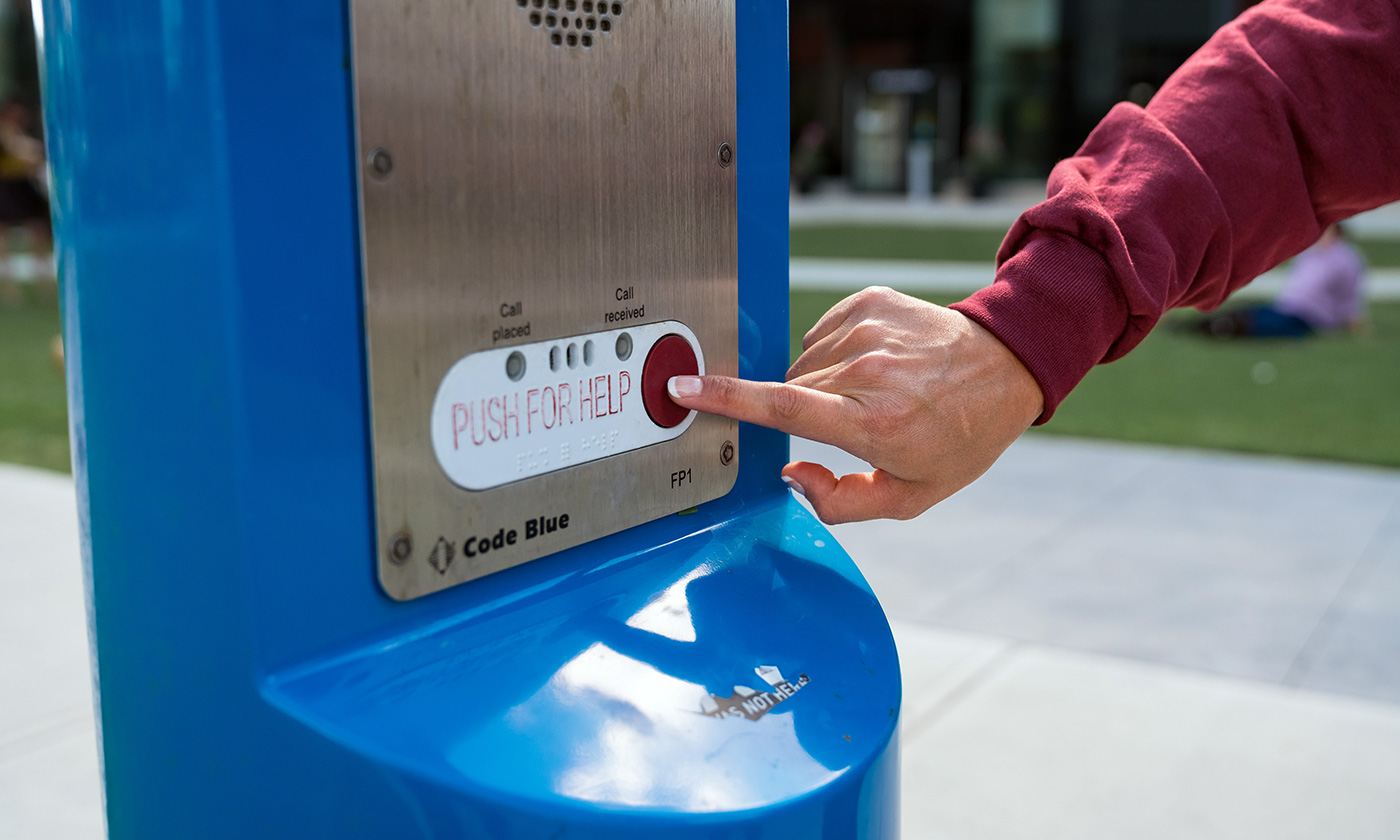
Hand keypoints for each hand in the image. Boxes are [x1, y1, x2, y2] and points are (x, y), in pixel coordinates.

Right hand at [667, 287, 1043, 523]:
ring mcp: (868, 329)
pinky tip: (874, 365)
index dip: (725, 399)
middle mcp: (867, 371)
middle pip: (789, 390)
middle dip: (802, 413)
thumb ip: (841, 502)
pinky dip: (834, 354)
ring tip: (872, 393)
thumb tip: (793, 475)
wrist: (1007, 367)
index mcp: (872, 422)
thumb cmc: (959, 437)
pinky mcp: (869, 301)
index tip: (683, 390)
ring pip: (803, 364)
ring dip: (819, 384)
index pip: (781, 408)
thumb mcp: (911, 496)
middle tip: (851, 424)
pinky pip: (820, 335)